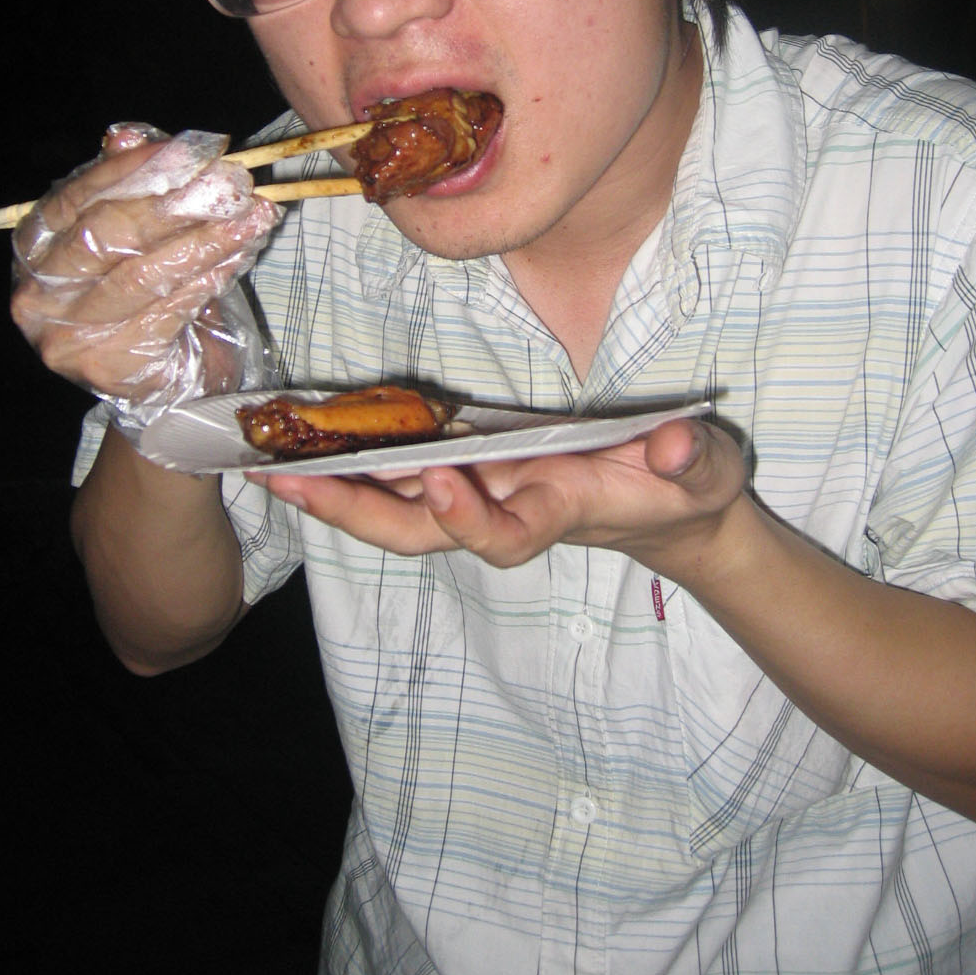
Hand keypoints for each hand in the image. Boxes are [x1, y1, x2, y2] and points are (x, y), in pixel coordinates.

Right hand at [10, 123, 278, 411]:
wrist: (161, 383)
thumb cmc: (145, 298)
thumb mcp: (135, 237)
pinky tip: (240, 255)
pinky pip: (168, 310)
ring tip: (252, 216)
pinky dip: (210, 278)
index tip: (194, 151)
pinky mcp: (109, 366)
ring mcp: (67, 336)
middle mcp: (37, 294)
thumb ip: (129, 185)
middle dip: (176, 203)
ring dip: (206, 240)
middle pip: (107, 234)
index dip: (135, 169)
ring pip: (144, 274)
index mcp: (32, 250)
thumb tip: (127, 134)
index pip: (77, 196)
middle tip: (231, 184)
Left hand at [256, 416, 746, 573]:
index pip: (504, 534)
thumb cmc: (686, 490)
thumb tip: (672, 448)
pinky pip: (409, 471)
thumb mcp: (705, 473)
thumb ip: (692, 460)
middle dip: (354, 512)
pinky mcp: (480, 466)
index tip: (442, 477)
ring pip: (401, 506)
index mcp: (558, 511)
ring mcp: (488, 491)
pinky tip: (311, 440)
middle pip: (419, 531)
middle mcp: (508, 508)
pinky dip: (362, 460)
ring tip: (271, 468)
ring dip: (338, 489)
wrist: (670, 509)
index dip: (469, 516)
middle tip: (287, 484)